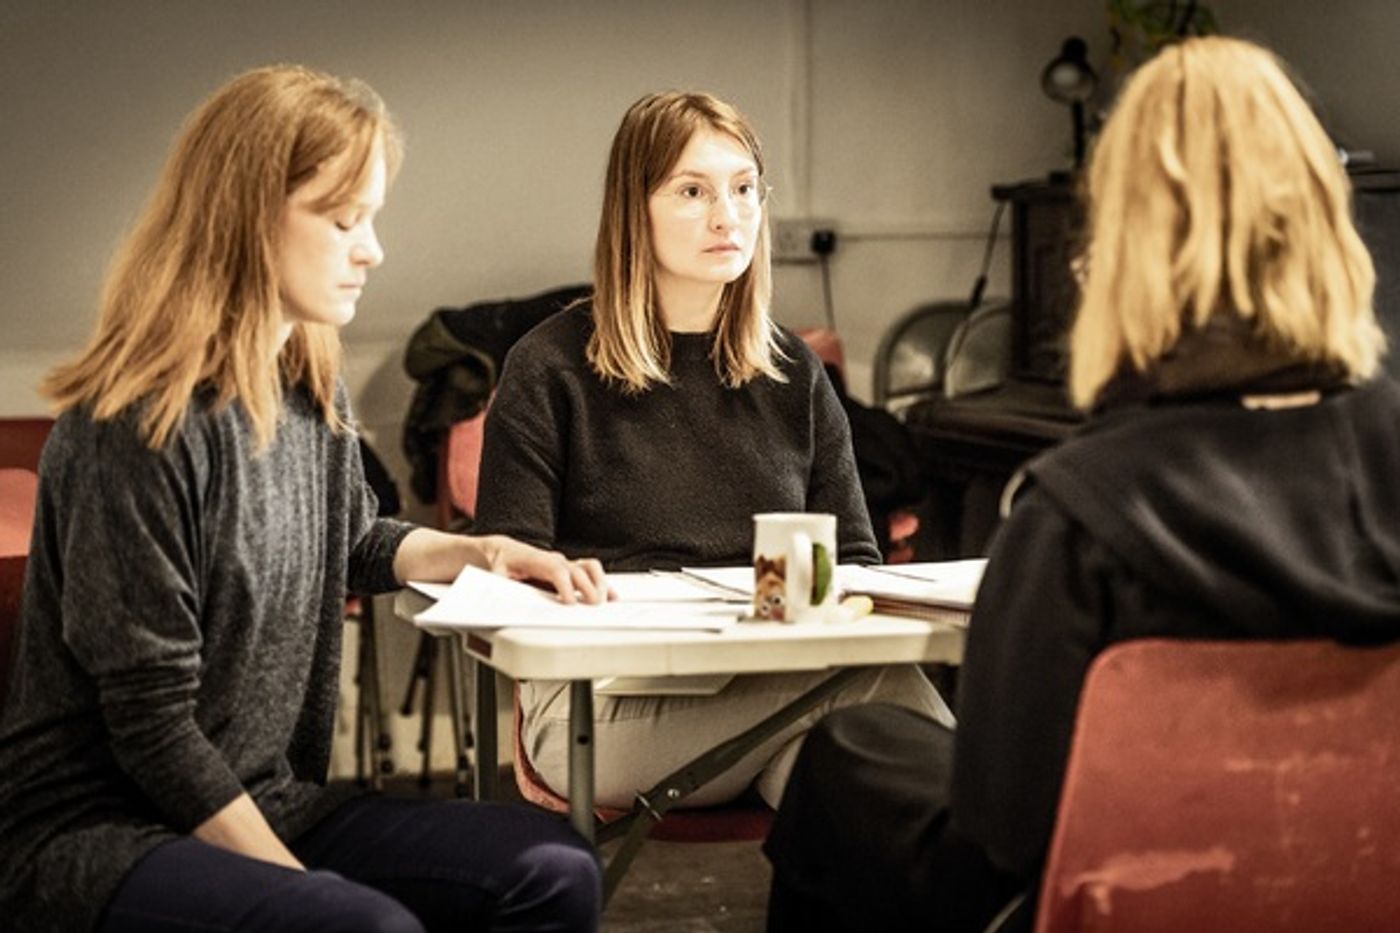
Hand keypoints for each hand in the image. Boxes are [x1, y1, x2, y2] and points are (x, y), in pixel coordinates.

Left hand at [479, 535, 611, 603]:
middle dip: (587, 587)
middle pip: (577, 570)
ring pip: (589, 567)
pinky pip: (592, 573)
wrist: (505, 551)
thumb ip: (499, 581)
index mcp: (537, 560)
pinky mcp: (570, 571)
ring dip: (599, 583)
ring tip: (603, 601)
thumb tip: (500, 589)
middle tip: (592, 605)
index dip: (565, 585)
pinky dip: (603, 584)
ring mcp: (565, 564)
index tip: (569, 602)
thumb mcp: (495, 573)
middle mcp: (555, 560)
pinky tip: (611, 597)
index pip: (556, 570)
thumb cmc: (502, 562)